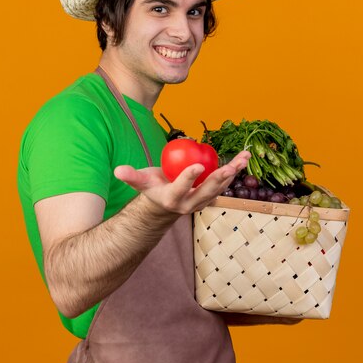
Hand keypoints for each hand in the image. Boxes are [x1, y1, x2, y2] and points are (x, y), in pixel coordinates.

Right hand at [115, 150, 250, 214]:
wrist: (165, 202)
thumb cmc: (152, 188)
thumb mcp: (141, 182)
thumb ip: (131, 176)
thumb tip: (118, 170)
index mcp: (172, 200)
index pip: (181, 189)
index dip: (189, 178)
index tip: (198, 165)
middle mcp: (190, 204)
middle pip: (206, 192)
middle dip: (218, 180)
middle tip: (229, 168)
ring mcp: (202, 201)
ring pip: (219, 187)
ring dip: (232, 173)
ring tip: (243, 158)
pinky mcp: (211, 195)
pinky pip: (224, 183)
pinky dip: (234, 171)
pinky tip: (244, 158)